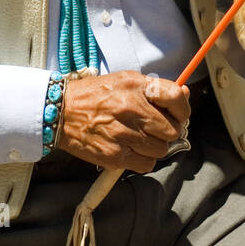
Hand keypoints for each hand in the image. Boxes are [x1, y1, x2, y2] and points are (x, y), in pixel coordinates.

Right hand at [57, 70, 190, 172]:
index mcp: (135, 87)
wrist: (60, 112)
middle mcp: (131, 109)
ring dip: (155, 146)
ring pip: (161, 149)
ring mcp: (123, 134)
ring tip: (141, 138)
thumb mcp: (125, 81)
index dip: (183, 109)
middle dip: (168, 130)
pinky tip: (133, 150)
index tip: (179, 114)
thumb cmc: (95, 95)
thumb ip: (155, 88)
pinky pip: (146, 164)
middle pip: (172, 129)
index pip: (175, 98)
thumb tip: (184, 92)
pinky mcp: (115, 155)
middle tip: (157, 128)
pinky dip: (144, 160)